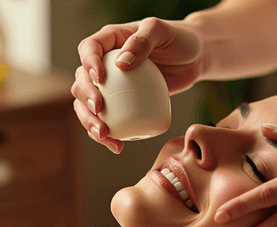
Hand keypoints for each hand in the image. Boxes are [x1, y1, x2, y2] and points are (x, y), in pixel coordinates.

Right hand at [71, 17, 202, 152]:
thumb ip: (143, 41)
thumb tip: (120, 63)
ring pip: (88, 106)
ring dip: (89, 122)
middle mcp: (104, 63)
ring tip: (104, 136)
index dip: (88, 64)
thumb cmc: (180, 39)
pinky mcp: (122, 105)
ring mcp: (112, 86)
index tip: (99, 79)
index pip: (88, 49)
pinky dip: (109, 135)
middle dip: (85, 99)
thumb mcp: (162, 31)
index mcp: (109, 41)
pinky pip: (108, 120)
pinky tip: (118, 145)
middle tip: (99, 112)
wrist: (194, 59)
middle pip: (82, 81)